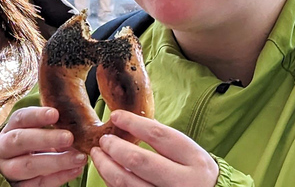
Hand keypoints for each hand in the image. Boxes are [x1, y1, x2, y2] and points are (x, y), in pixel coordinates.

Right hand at [0, 107, 87, 185]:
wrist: (10, 167)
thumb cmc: (30, 143)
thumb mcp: (34, 131)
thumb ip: (51, 127)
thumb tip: (78, 127)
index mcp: (10, 128)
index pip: (21, 118)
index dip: (37, 115)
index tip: (55, 114)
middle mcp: (4, 147)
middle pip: (21, 141)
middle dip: (46, 138)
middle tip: (69, 137)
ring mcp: (8, 169)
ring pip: (29, 165)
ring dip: (56, 161)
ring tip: (79, 158)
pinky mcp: (18, 186)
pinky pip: (37, 184)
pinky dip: (58, 177)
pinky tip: (75, 170)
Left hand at [90, 110, 218, 186]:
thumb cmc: (196, 174)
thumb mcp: (190, 154)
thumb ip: (165, 141)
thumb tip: (131, 122)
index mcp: (194, 160)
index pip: (158, 136)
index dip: (133, 123)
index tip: (116, 115)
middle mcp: (183, 182)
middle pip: (139, 161)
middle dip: (115, 148)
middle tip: (104, 139)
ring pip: (127, 183)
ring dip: (106, 167)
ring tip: (99, 154)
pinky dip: (112, 182)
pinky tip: (108, 172)